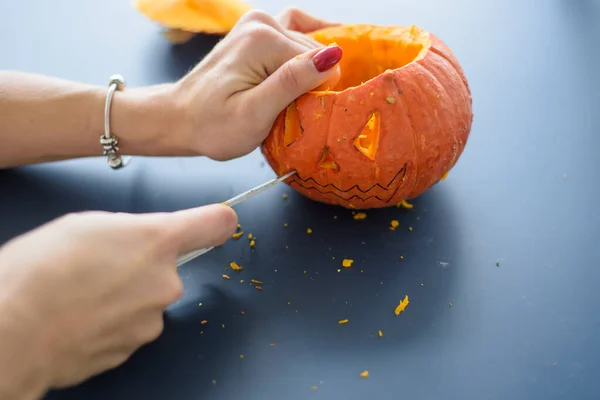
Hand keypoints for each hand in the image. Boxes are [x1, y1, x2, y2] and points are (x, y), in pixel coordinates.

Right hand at [0, 205, 236, 395]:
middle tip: (95, 267)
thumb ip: (129, 229)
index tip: (223, 222)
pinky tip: (78, 316)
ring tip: (78, 294)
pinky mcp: (132, 349)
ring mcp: (150, 321)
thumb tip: (141, 239)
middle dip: (139, 267)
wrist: (12, 333)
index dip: (217, 221)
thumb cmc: (39, 273)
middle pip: (164, 270)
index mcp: (156, 242)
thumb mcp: (85, 225)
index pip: (211, 224)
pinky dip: (109, 322)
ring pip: (144, 301)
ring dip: (122, 297)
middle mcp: (164, 282)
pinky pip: (128, 327)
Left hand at [166, 8, 342, 159]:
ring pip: (307, 44)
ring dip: (308, 69)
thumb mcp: (255, 114)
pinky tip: (318, 59)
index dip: (315, 94)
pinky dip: (308, 43)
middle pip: (313, 53)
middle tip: (289, 110)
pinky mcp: (256, 30)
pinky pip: (295, 29)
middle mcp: (262, 21)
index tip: (295, 115)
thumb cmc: (213, 126)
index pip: (318, 64)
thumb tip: (332, 57)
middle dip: (310, 82)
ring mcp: (257, 22)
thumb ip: (292, 83)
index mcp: (264, 40)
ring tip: (294, 95)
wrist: (179, 119)